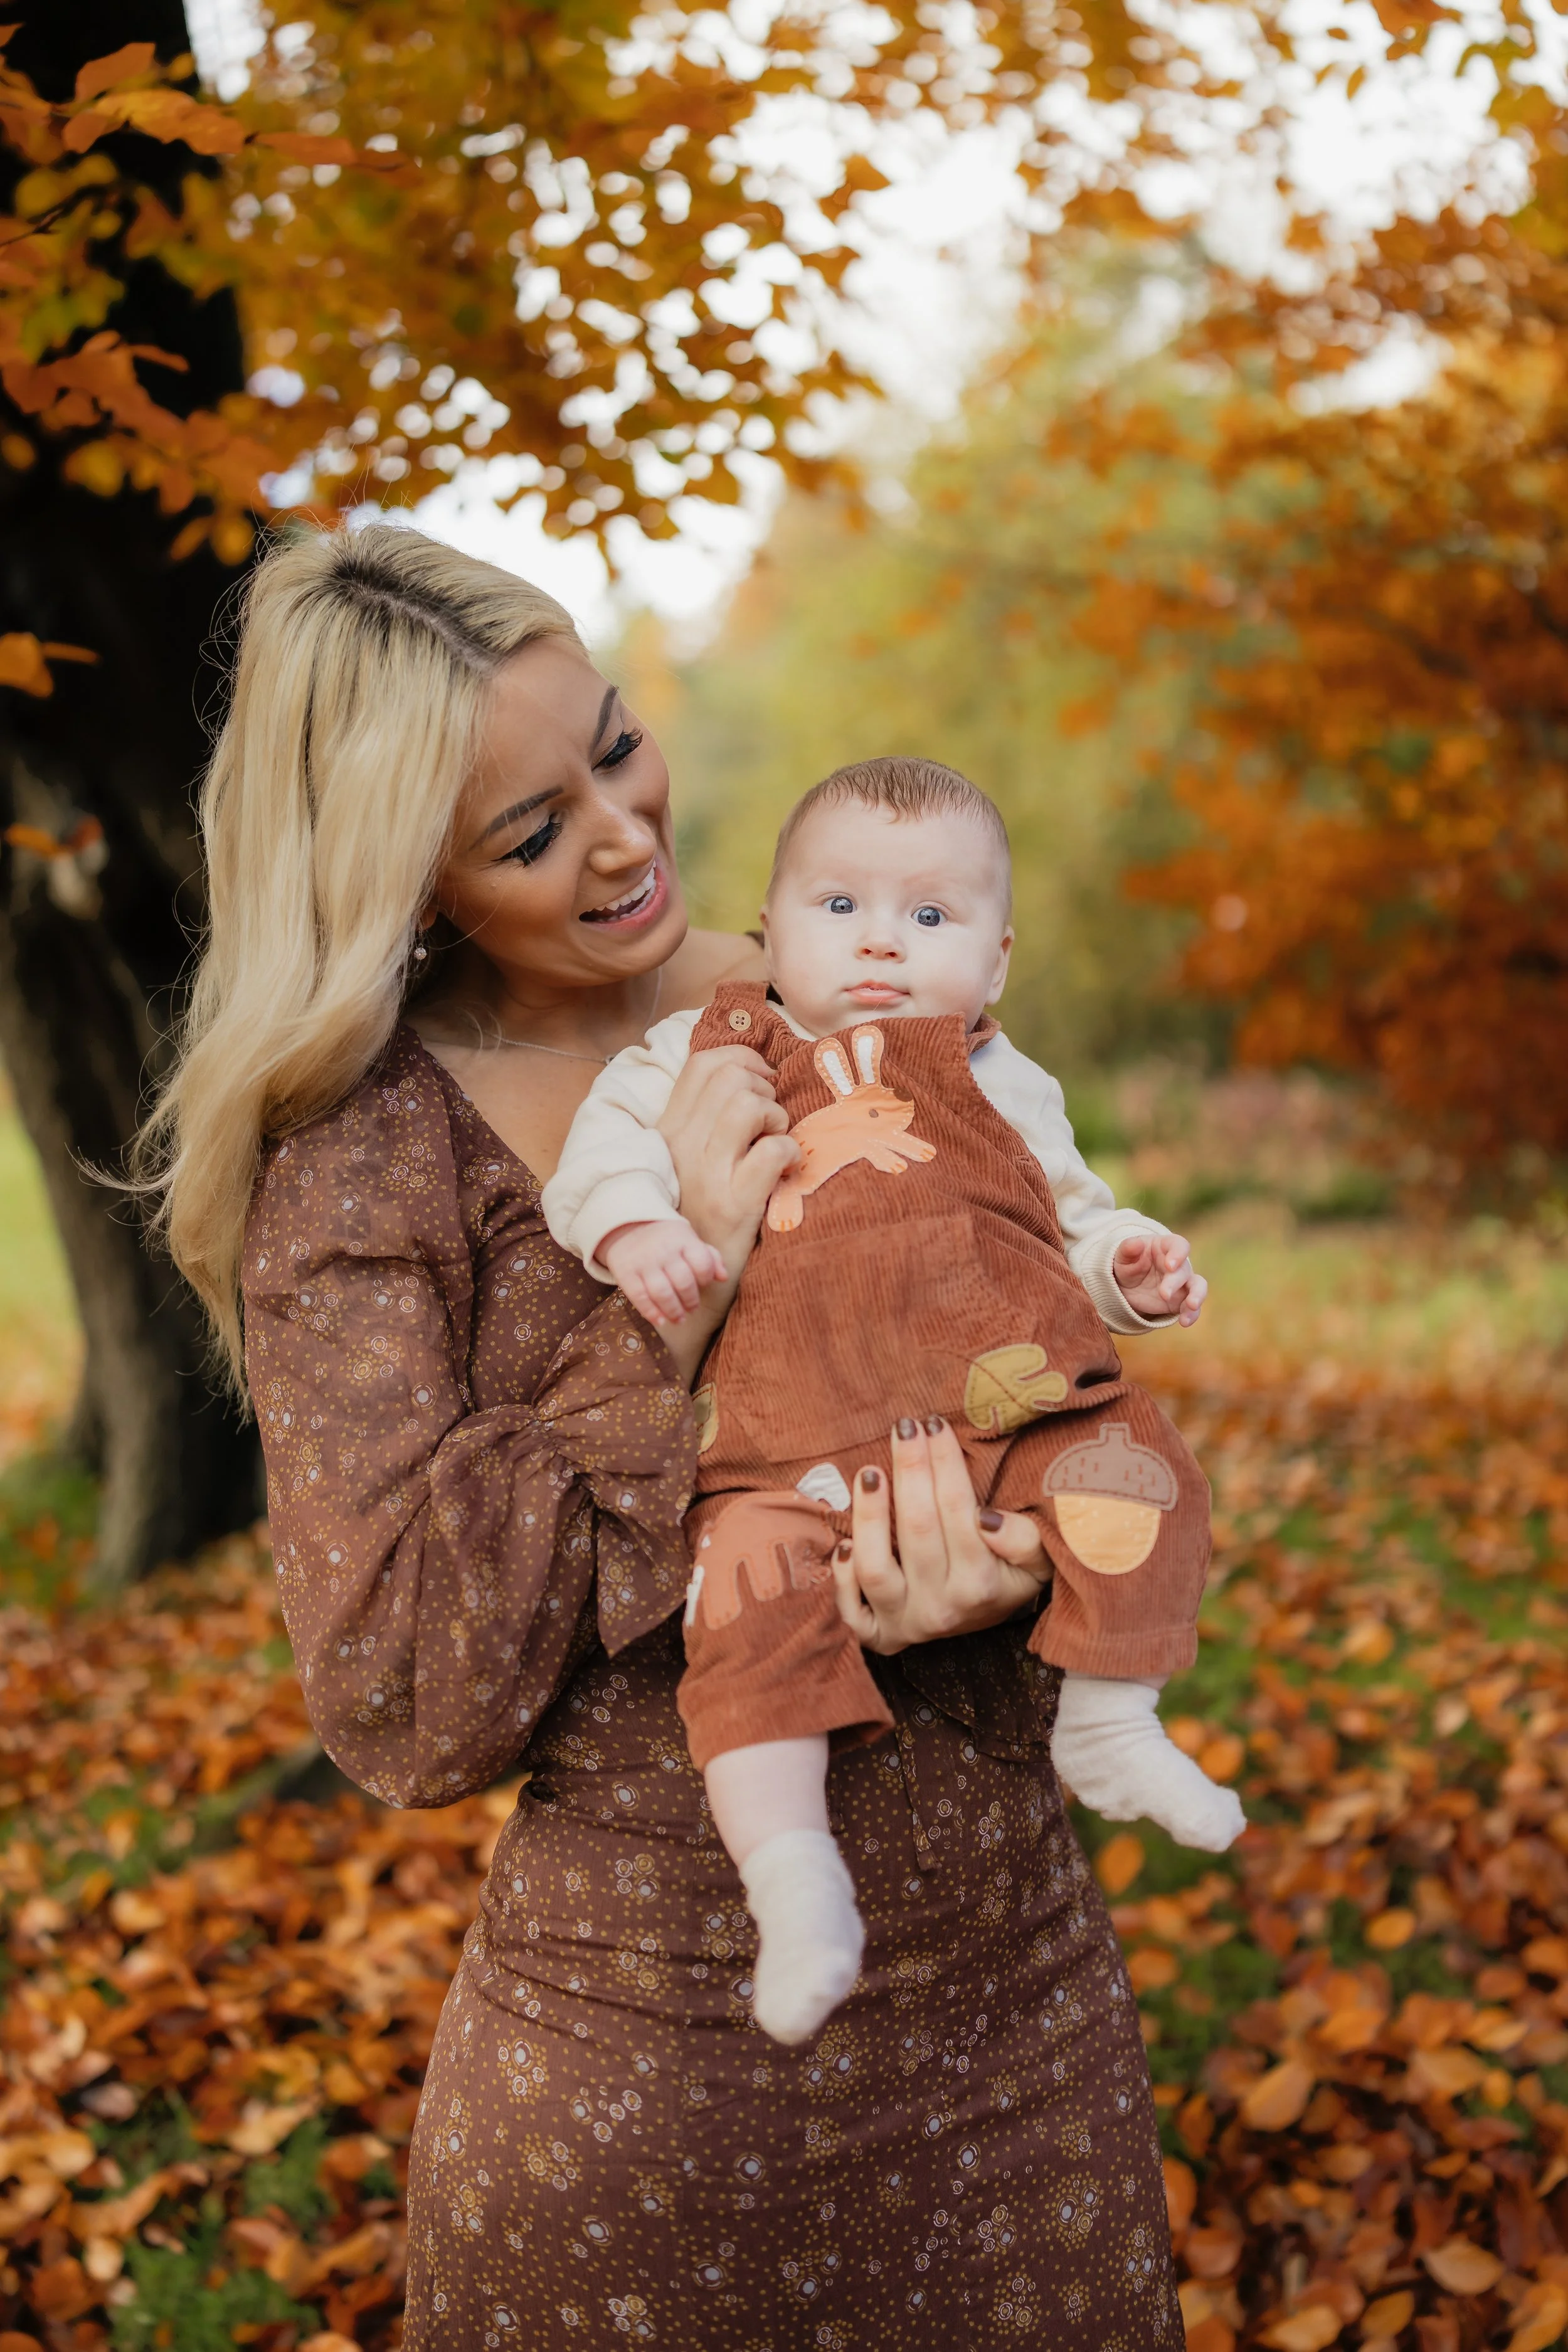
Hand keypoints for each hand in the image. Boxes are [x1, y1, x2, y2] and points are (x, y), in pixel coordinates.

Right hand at [600, 1217, 727, 1327]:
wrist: (627, 1226)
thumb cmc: (666, 1238)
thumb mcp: (689, 1240)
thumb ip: (709, 1257)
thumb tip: (723, 1277)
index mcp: (683, 1240)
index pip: (702, 1263)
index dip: (706, 1278)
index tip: (703, 1284)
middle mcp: (664, 1251)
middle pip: (683, 1282)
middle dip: (691, 1300)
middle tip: (692, 1308)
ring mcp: (644, 1262)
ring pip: (662, 1293)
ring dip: (673, 1310)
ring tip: (679, 1319)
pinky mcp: (626, 1273)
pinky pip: (639, 1297)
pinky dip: (651, 1312)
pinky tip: (660, 1321)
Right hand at [659, 1045, 798, 1279]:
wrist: (691, 1283)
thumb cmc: (703, 1216)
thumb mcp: (693, 1162)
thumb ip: (710, 1120)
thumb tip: (753, 1074)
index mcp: (670, 1131)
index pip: (703, 1063)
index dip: (744, 1059)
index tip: (763, 1082)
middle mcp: (682, 1147)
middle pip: (730, 1076)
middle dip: (764, 1089)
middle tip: (771, 1121)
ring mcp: (707, 1175)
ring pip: (748, 1105)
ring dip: (776, 1118)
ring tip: (775, 1143)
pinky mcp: (734, 1205)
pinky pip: (772, 1150)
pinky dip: (790, 1152)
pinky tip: (787, 1168)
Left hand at [832, 1417, 1049, 1655]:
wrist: (984, 1622)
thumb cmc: (1007, 1575)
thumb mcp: (1038, 1561)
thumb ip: (1027, 1540)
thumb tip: (988, 1520)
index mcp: (981, 1585)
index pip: (959, 1512)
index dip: (945, 1463)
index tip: (934, 1424)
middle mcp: (941, 1607)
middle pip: (918, 1529)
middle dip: (910, 1469)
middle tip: (905, 1427)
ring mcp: (905, 1622)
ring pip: (876, 1567)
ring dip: (869, 1515)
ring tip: (870, 1472)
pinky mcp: (878, 1634)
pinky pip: (850, 1611)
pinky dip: (841, 1577)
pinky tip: (843, 1540)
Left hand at [1113, 1232, 1206, 1325]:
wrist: (1127, 1286)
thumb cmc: (1128, 1264)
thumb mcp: (1123, 1256)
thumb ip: (1128, 1249)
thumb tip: (1136, 1243)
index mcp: (1165, 1247)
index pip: (1179, 1245)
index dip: (1178, 1254)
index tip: (1169, 1265)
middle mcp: (1179, 1265)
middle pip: (1184, 1270)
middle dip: (1175, 1282)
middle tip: (1163, 1294)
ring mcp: (1183, 1283)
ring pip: (1199, 1286)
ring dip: (1197, 1295)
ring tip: (1191, 1306)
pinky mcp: (1182, 1301)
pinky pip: (1192, 1307)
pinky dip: (1192, 1314)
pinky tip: (1184, 1322)